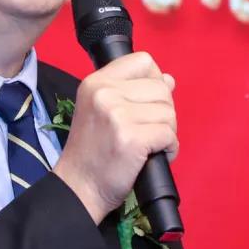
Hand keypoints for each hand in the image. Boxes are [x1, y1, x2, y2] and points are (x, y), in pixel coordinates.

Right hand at [52, 52, 177, 224]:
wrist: (79, 187)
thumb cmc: (92, 151)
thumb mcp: (102, 111)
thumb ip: (133, 92)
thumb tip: (168, 80)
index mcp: (96, 82)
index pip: (143, 61)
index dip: (153, 81)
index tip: (145, 103)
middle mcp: (105, 93)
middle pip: (161, 88)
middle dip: (163, 111)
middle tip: (148, 130)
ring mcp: (117, 115)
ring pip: (168, 112)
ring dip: (167, 131)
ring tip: (149, 144)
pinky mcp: (132, 138)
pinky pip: (169, 134)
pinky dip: (170, 148)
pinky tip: (153, 155)